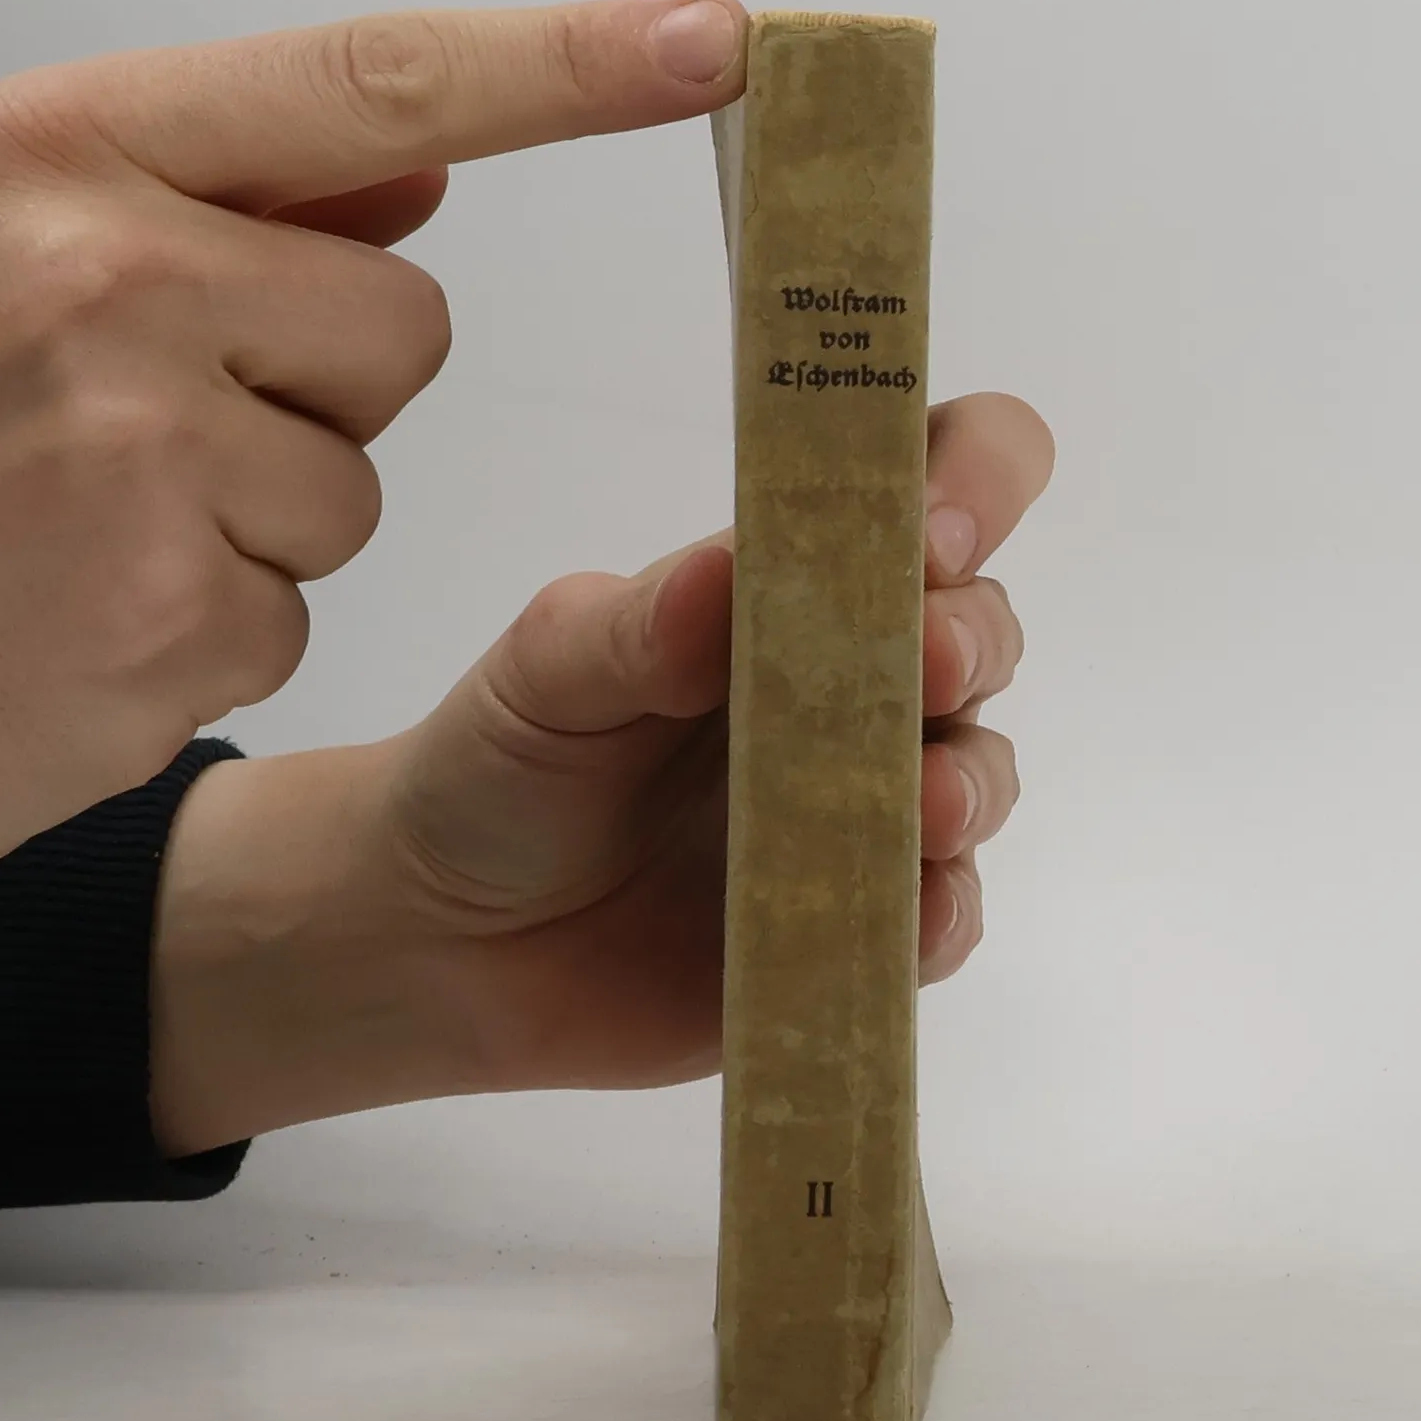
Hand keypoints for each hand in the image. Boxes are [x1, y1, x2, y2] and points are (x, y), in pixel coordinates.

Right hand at [0, 0, 746, 897]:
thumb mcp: (5, 254)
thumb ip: (226, 199)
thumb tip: (426, 154)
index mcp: (64, 155)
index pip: (377, 82)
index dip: (565, 65)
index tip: (714, 39)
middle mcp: (107, 276)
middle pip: (408, 322)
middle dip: (322, 390)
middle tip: (146, 435)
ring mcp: (140, 449)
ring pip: (360, 479)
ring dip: (265, 517)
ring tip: (99, 530)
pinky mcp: (177, 612)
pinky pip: (301, 605)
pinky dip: (220, 624)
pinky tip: (92, 618)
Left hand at [150, 392, 1053, 1153]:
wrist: (445, 943)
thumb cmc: (497, 770)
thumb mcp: (540, 676)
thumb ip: (631, 628)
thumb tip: (728, 570)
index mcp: (789, 592)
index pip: (921, 491)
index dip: (967, 477)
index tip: (932, 520)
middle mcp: (852, 690)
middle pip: (976, 630)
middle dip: (969, 635)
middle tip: (930, 659)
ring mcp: (864, 812)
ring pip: (975, 774)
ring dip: (969, 780)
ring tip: (924, 805)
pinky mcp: (859, 929)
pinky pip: (937, 920)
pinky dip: (941, 914)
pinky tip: (914, 916)